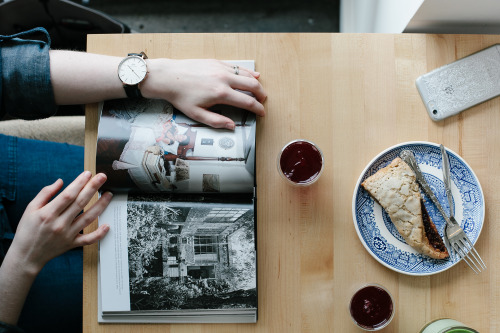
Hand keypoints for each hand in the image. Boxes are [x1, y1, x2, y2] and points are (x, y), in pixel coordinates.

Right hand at [8, 171, 111, 274]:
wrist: (26, 255)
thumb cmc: (27, 230)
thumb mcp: (30, 209)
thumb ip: (45, 193)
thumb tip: (61, 181)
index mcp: (48, 213)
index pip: (68, 195)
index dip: (79, 183)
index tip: (87, 174)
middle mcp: (59, 224)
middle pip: (80, 203)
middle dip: (93, 188)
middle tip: (103, 177)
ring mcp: (67, 235)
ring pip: (88, 218)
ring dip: (101, 205)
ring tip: (109, 194)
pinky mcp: (72, 244)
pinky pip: (88, 239)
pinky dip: (99, 234)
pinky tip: (107, 225)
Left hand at [140, 59, 266, 128]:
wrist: (168, 77)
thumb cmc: (180, 96)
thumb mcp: (197, 115)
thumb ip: (216, 121)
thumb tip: (231, 126)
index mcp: (221, 93)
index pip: (247, 102)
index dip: (258, 109)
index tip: (261, 113)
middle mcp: (224, 79)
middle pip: (252, 85)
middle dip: (261, 95)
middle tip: (263, 101)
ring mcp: (221, 68)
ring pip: (246, 74)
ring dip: (256, 83)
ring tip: (259, 91)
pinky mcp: (217, 62)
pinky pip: (237, 67)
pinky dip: (247, 72)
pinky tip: (252, 75)